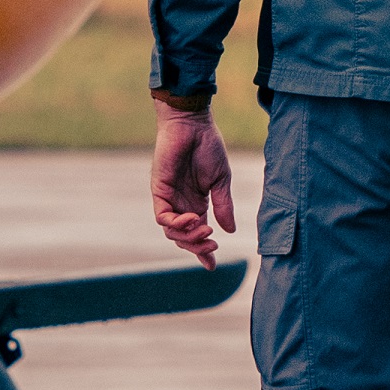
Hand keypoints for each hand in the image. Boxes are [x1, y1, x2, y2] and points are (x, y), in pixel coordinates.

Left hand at [147, 103, 234, 265]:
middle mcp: (181, 204)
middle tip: (213, 244)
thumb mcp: (220, 181)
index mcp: (197, 203)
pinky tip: (192, 218)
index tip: (211, 265)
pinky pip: (162, 216)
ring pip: (171, 231)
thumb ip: (223, 205)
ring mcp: (169, 198)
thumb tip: (230, 230)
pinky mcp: (159, 190)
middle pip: (183, 237)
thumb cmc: (207, 146)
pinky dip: (176, 223)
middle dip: (197, 246)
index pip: (196, 233)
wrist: (192, 124)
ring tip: (206, 230)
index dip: (202, 251)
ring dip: (188, 236)